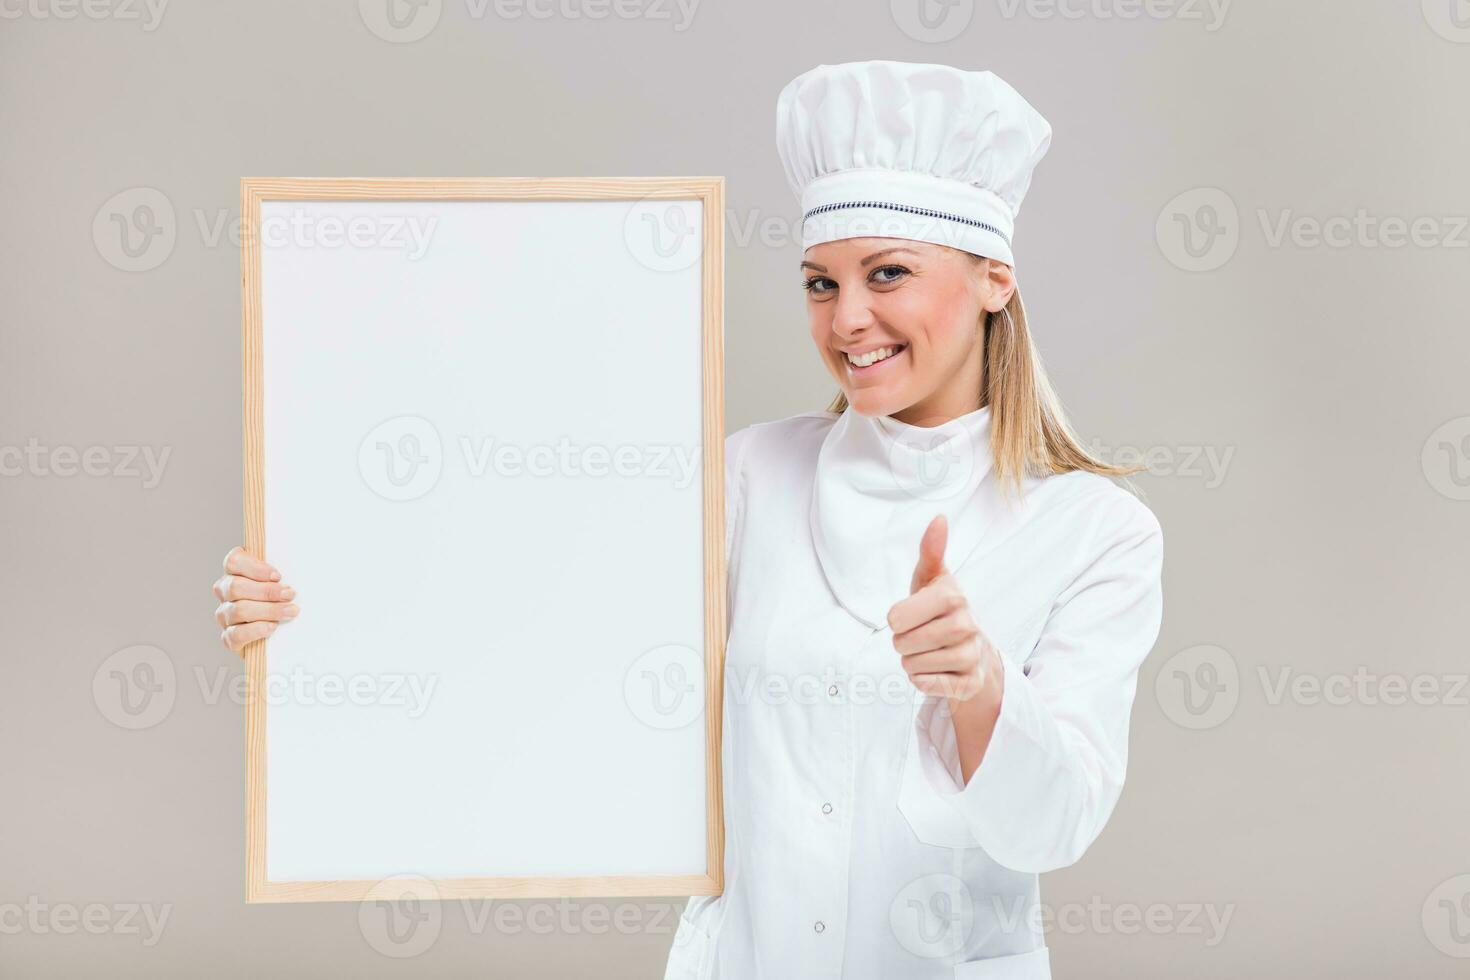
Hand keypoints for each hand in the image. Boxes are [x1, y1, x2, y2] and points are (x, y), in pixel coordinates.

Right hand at [213, 547, 297, 654]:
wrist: (280, 635)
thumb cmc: (282, 600)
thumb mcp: (282, 582)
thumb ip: (281, 575)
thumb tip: (299, 569)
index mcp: (235, 573)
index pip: (234, 562)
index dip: (255, 568)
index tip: (278, 576)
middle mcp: (225, 593)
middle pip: (236, 587)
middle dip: (267, 591)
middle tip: (290, 595)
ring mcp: (224, 615)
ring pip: (238, 610)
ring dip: (268, 610)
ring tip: (289, 611)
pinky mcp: (229, 637)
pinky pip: (236, 634)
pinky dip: (256, 630)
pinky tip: (272, 627)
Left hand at [887, 514, 999, 702]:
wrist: (974, 649)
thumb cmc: (941, 609)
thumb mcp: (931, 579)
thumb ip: (930, 551)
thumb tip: (939, 518)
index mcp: (953, 595)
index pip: (896, 617)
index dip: (896, 619)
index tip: (910, 615)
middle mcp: (967, 624)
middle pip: (903, 643)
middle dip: (902, 642)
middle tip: (918, 636)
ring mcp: (971, 655)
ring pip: (913, 666)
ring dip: (912, 661)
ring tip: (928, 651)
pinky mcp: (970, 682)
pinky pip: (925, 685)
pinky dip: (922, 679)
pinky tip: (936, 669)